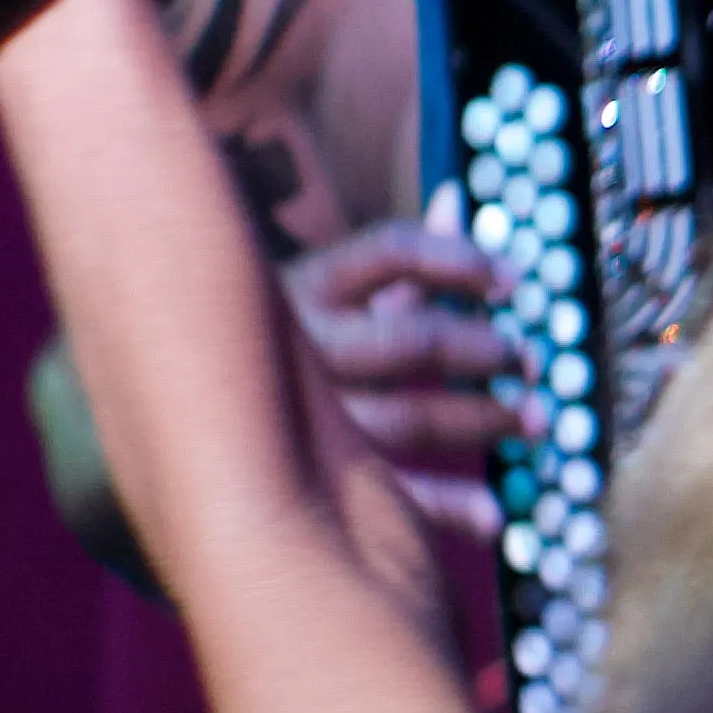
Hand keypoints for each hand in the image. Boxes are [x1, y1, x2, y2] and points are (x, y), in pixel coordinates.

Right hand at [281, 185, 540, 540]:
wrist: (177, 405)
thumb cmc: (277, 341)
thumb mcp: (324, 290)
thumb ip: (396, 261)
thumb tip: (458, 198)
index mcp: (306, 286)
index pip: (391, 254)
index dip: (458, 260)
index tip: (514, 278)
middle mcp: (305, 348)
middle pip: (409, 342)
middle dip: (482, 350)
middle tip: (532, 359)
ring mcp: (309, 417)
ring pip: (406, 418)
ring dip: (479, 420)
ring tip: (535, 421)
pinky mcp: (314, 476)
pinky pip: (386, 491)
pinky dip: (445, 506)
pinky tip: (494, 514)